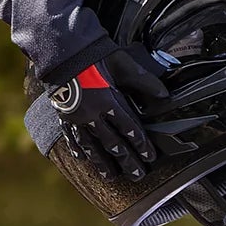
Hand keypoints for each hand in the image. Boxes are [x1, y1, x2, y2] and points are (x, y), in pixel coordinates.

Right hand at [45, 45, 168, 180]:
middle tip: (137, 175)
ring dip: (102, 163)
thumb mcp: (123, 63)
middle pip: (113, 143)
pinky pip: (71, 137)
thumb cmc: (94, 54)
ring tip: (111, 177)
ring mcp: (76, 117)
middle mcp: (92, 114)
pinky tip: (83, 159)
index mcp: (108, 101)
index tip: (150, 157)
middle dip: (127, 161)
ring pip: (91, 146)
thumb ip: (144, 81)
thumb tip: (165, 95)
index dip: (141, 144)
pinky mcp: (63, 115)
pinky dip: (78, 149)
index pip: (129, 128)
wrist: (61, 49)